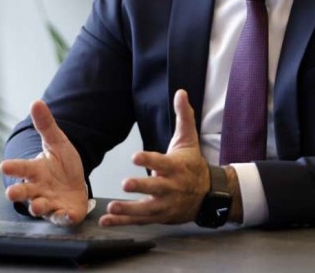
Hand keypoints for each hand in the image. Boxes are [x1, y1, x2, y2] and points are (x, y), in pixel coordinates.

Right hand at [0, 100, 87, 225]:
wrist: (75, 185)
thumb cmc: (61, 164)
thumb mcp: (57, 142)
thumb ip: (46, 125)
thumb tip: (36, 101)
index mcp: (34, 170)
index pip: (21, 168)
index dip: (13, 167)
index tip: (3, 165)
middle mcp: (37, 189)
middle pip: (23, 192)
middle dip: (17, 193)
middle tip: (10, 193)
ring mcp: (49, 203)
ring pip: (39, 207)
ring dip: (38, 207)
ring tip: (37, 205)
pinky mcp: (63, 214)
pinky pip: (61, 218)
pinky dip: (63, 217)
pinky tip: (67, 214)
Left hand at [99, 89, 208, 225]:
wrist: (208, 195)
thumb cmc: (192, 164)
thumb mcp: (188, 140)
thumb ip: (184, 116)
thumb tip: (181, 92)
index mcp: (176, 167)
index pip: (162, 162)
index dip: (149, 160)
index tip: (135, 157)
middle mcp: (172, 187)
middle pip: (156, 188)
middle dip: (142, 187)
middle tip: (125, 184)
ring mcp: (165, 204)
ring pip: (147, 209)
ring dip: (129, 210)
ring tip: (112, 208)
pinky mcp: (159, 216)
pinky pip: (139, 221)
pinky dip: (123, 222)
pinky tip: (106, 221)